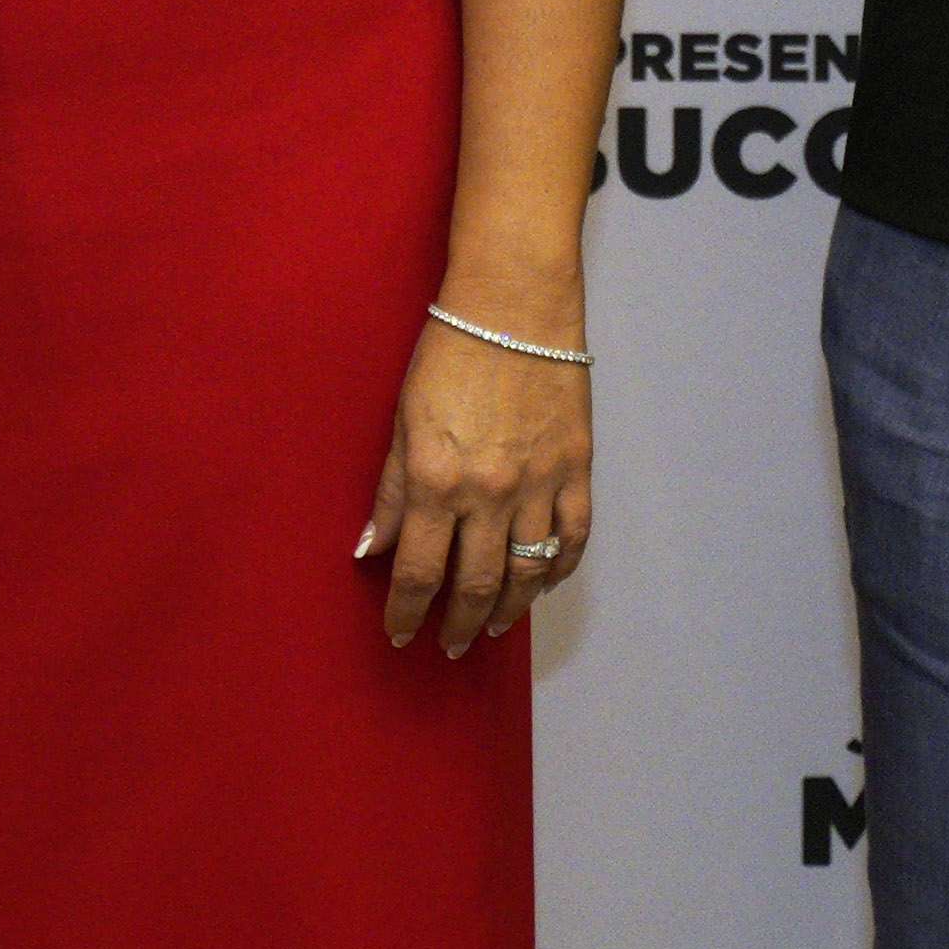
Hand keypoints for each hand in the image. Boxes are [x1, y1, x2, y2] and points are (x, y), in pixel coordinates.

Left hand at [360, 314, 589, 656]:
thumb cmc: (449, 352)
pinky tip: (541, 585)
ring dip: (506, 611)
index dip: (406, 612)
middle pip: (475, 585)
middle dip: (456, 624)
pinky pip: (572, 540)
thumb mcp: (402, 420)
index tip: (400, 633)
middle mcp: (489, 493)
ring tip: (489, 628)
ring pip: (527, 575)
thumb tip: (371, 548)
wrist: (514, 304)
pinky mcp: (577, 469)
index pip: (418, 572)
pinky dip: (557, 571)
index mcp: (436, 480)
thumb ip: (391, 491)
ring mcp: (539, 485)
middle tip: (447, 644)